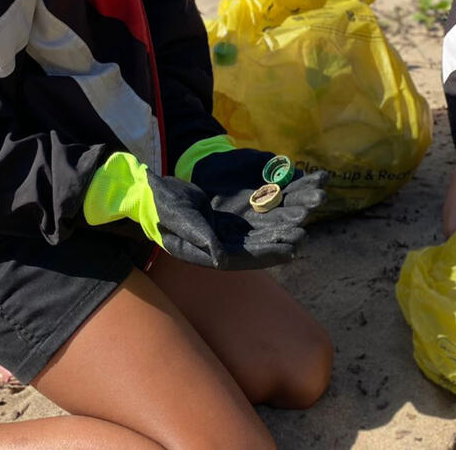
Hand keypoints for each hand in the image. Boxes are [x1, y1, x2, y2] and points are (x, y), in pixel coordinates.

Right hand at [85, 152, 315, 270]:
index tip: (291, 249)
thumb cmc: (161, 208)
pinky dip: (270, 209)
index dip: (269, 254)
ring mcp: (226, 231)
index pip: (246, 258)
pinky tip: (287, 202)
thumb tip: (221, 259)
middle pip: (259, 245)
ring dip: (281, 225)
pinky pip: (253, 214)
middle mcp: (223, 246)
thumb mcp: (179, 221)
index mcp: (211, 253)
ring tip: (304, 219)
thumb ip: (201, 239)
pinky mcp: (227, 217)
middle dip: (281, 239)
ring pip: (259, 229)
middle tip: (304, 234)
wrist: (150, 195)